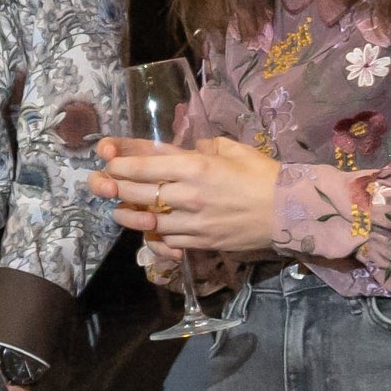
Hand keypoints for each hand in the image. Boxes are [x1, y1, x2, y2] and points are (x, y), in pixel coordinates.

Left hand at [92, 134, 281, 257]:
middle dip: (115, 187)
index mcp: (196, 167)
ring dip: (130, 214)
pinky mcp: (202, 242)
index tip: (108, 162)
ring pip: (149, 220)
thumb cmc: (263, 175)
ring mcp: (194, 222)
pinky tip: (151, 227)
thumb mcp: (232, 149)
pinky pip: (168, 240)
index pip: (145, 166)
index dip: (120, 165)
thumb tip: (184, 149)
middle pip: (139, 193)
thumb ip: (202, 147)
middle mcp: (189, 195)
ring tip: (120, 208)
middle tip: (101, 183)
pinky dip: (155, 234)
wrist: (290, 212)